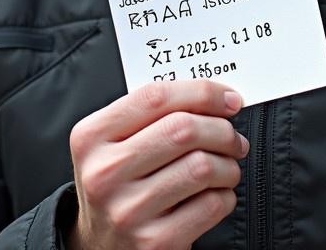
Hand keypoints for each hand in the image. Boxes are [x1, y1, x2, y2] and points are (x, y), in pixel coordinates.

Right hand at [65, 80, 247, 249]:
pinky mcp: (153, 242)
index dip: (202, 92)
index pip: (156, 97)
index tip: (228, 98)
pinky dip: (225, 196)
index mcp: (92, 137)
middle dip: (222, 129)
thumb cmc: (119, 183)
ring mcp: (127, 211)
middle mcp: (104, 173)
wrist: (101, 247)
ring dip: (228, 164)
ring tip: (227, 166)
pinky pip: (210, 205)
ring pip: (202, 167)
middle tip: (233, 137)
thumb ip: (154, 113)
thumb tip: (219, 97)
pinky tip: (216, 194)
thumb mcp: (116, 142)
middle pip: (183, 129)